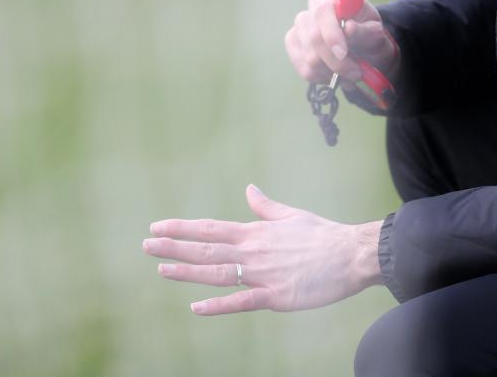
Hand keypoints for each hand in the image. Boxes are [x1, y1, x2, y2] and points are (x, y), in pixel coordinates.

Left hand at [145, 184, 382, 315]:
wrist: (351, 254)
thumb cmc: (324, 234)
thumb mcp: (292, 215)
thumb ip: (266, 206)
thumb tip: (250, 189)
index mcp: (256, 232)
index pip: (211, 228)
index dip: (182, 227)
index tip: (157, 226)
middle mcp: (253, 251)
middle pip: (206, 249)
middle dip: (174, 247)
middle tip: (146, 245)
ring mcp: (262, 274)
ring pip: (216, 273)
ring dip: (187, 271)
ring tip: (161, 269)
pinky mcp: (275, 296)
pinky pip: (241, 301)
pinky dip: (217, 305)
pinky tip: (196, 307)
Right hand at [285, 0, 399, 88]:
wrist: (362, 47)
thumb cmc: (368, 34)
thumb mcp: (375, 31)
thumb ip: (365, 30)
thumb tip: (349, 28)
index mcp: (332, 0)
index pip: (323, 11)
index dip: (331, 34)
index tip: (343, 53)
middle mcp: (310, 12)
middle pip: (315, 39)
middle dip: (337, 62)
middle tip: (356, 73)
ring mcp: (298, 29)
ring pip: (310, 59)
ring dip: (333, 73)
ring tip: (349, 75)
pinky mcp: (293, 47)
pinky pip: (304, 70)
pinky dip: (323, 78)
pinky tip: (335, 75)